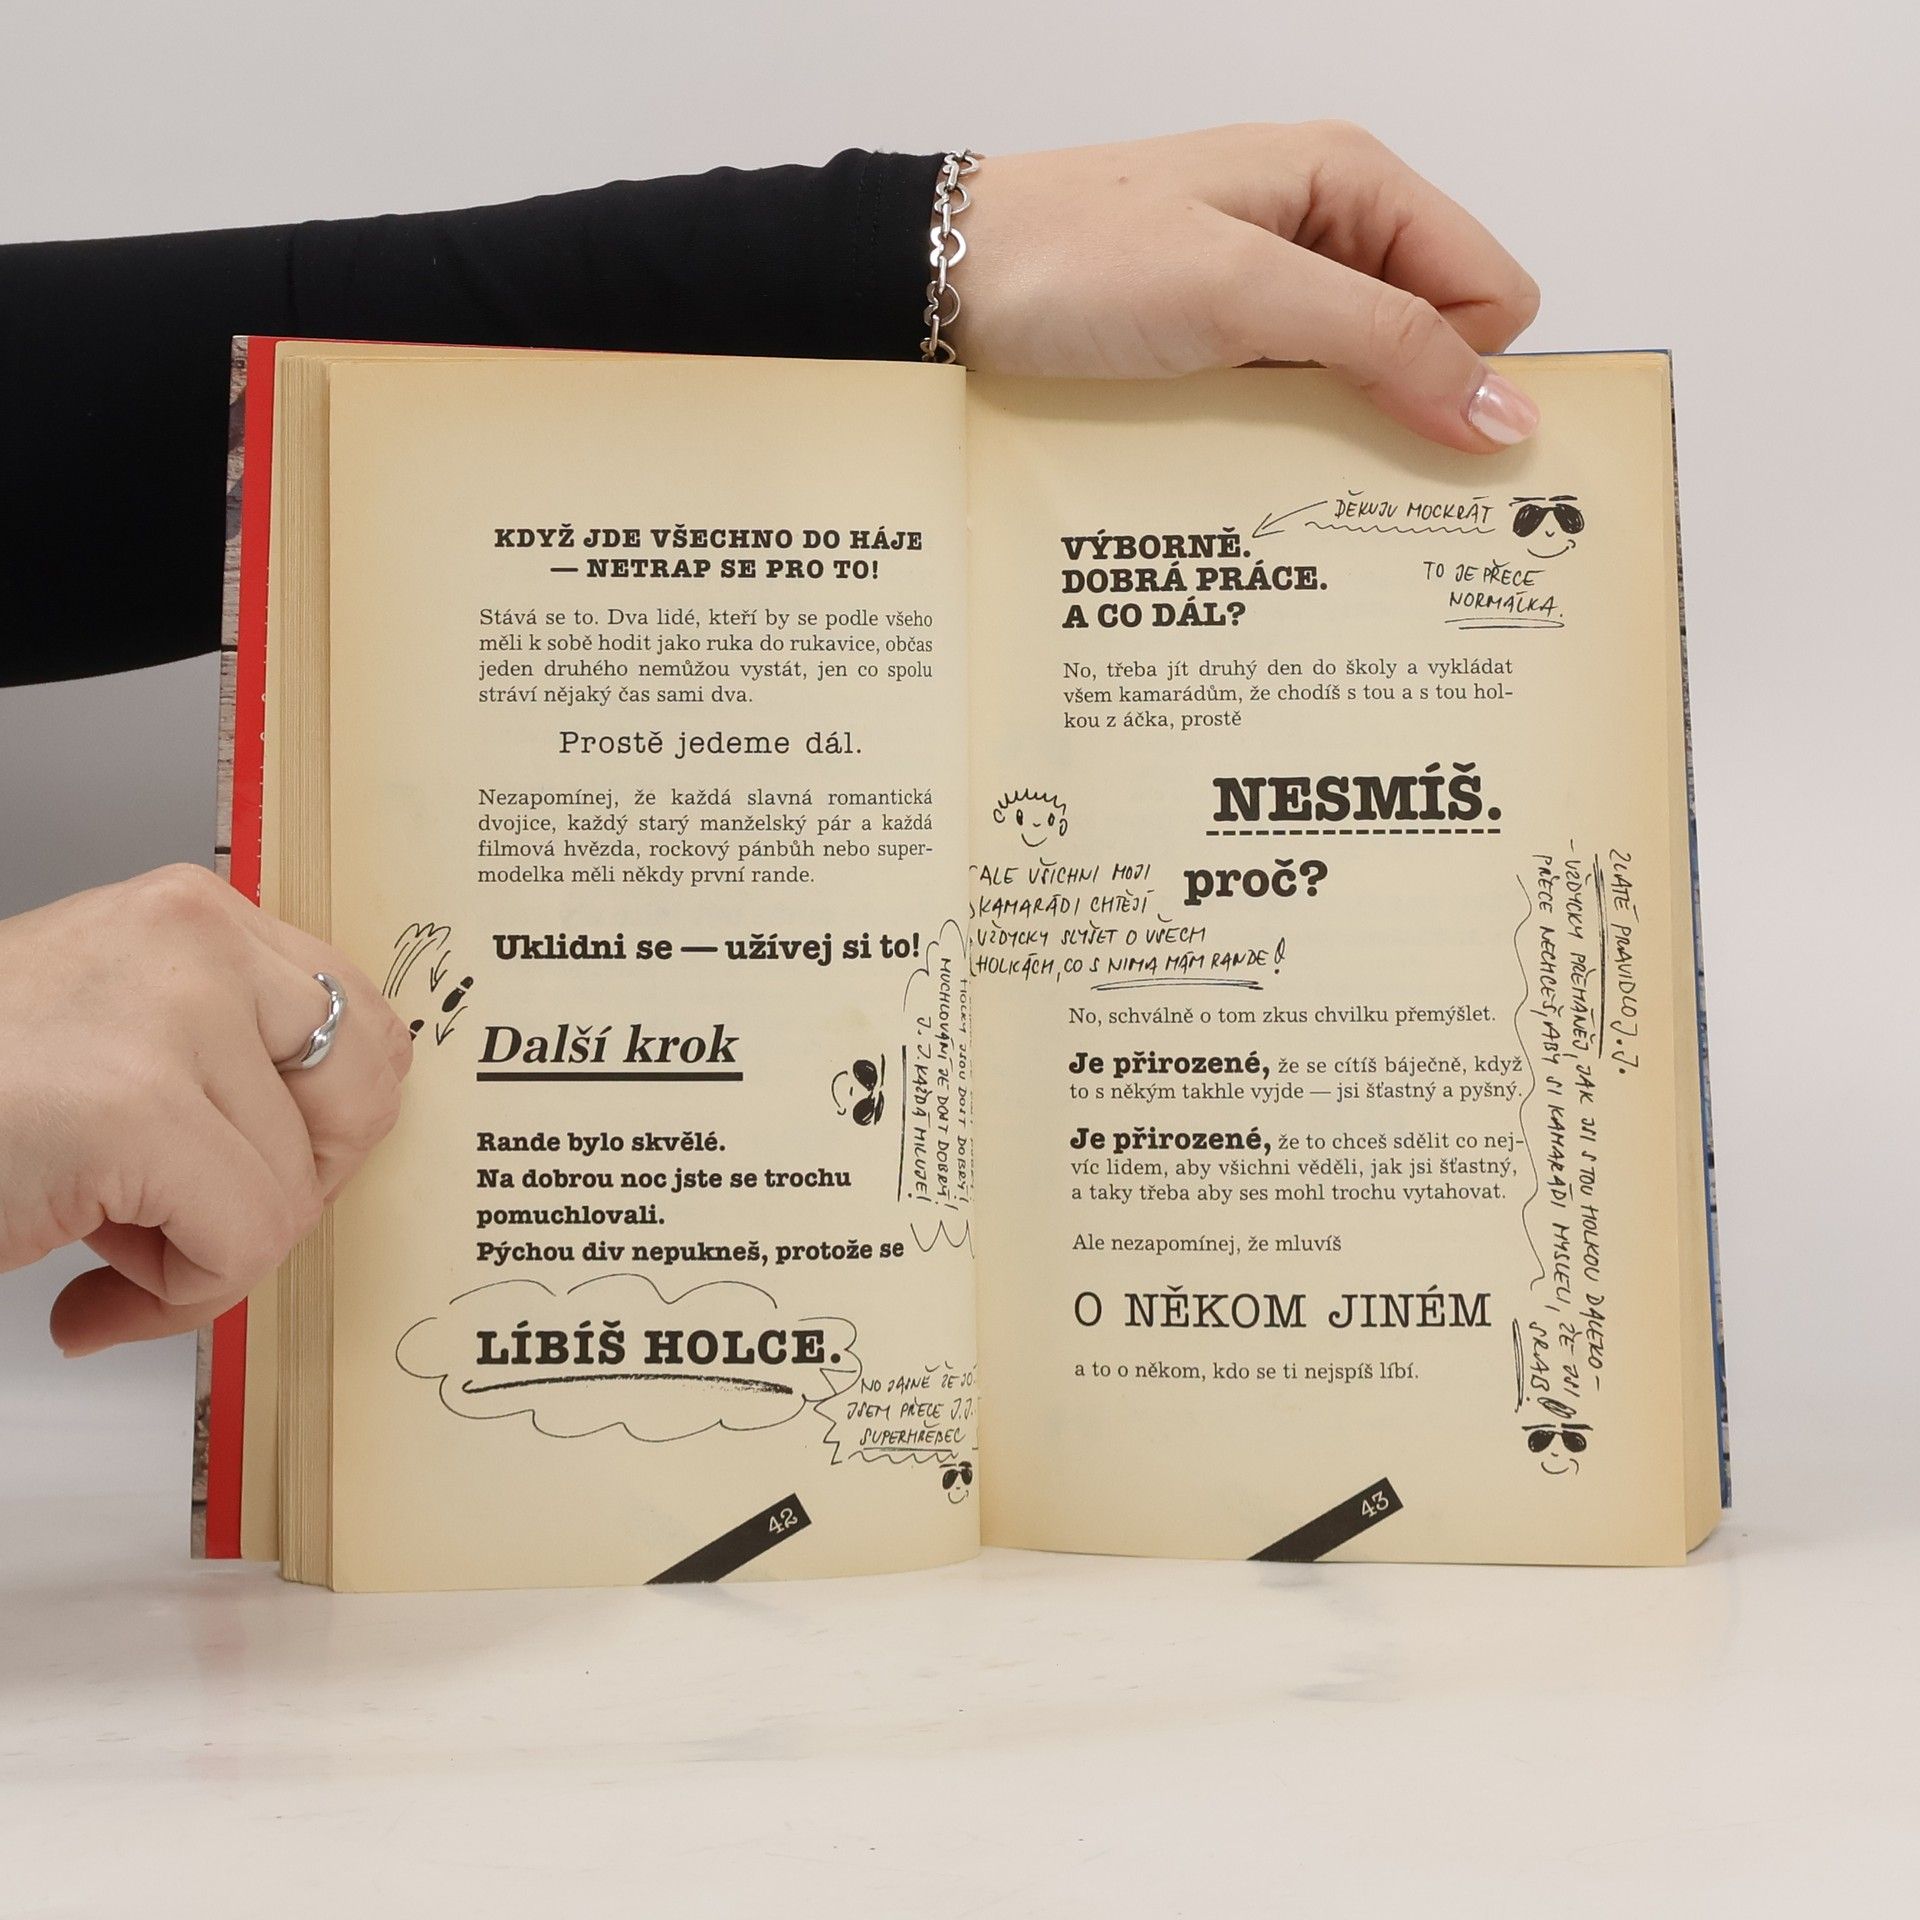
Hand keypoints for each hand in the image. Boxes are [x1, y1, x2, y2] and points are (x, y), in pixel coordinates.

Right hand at [0, 865, 410, 1354]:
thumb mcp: (115, 1037)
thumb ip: (222, 1060)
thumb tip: (335, 1144)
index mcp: (190, 913)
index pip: (358, 1014)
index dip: (330, 1119)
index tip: (272, 1166)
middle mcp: (192, 938)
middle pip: (363, 1089)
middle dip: (296, 1184)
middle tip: (202, 1221)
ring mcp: (169, 1015)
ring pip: (295, 1187)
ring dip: (210, 1254)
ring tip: (107, 1245)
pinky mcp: (136, 1109)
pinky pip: (247, 1240)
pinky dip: (178, 1295)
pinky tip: (92, 1290)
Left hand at [949, 122, 1542, 451]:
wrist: (944, 282)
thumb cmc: (1078, 260)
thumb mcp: (1245, 294)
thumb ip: (1383, 342)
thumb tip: (1505, 412)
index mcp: (1353, 183)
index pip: (1489, 289)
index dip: (1470, 369)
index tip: (1424, 441)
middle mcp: (1323, 230)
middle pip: (1433, 339)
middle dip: (1416, 412)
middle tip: (1364, 486)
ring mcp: (1269, 292)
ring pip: (1364, 381)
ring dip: (1347, 438)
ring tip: (1296, 483)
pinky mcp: (1220, 345)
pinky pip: (1296, 402)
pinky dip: (1290, 442)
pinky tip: (1256, 473)